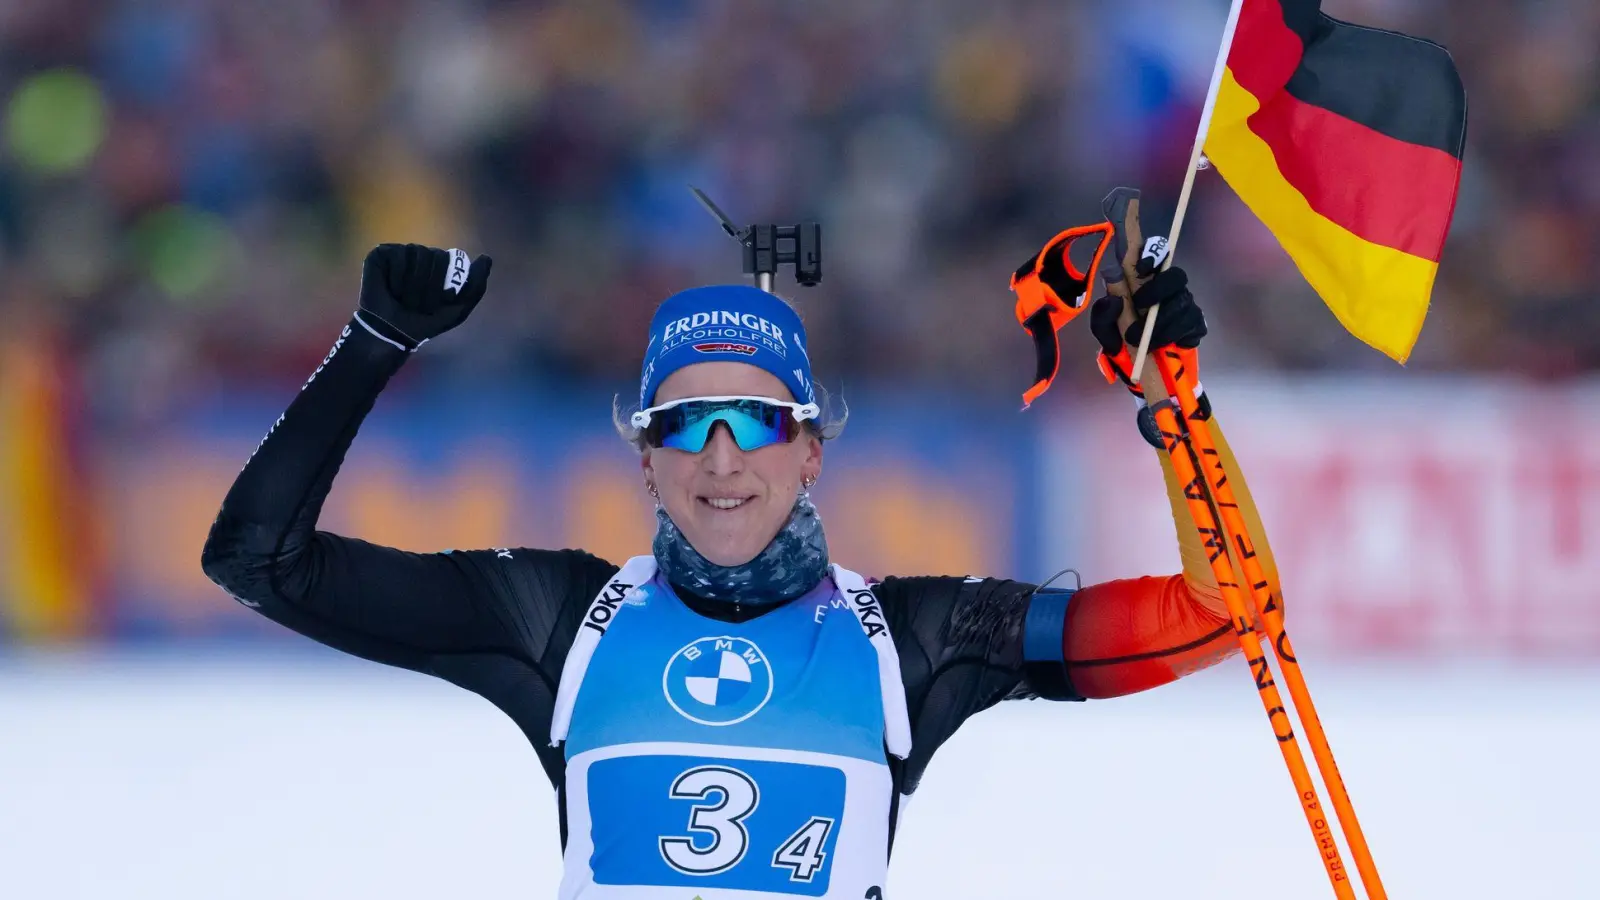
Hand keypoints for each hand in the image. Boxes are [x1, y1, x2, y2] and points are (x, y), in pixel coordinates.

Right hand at [357, 243, 491, 349]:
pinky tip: (392, 290)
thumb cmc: (427, 322)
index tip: (438, 303)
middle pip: (434, 255)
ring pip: (416, 253)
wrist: (394, 333)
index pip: (448, 259)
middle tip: (419, 305)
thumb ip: (476, 285)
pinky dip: (397, 277)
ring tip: (405, 299)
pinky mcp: (380, 255)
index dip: (444, 283)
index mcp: (438, 265)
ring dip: (413, 284)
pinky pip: (397, 255)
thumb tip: (486, 258)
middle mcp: (420, 255)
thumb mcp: (459, 308)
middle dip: (429, 285)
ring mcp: (400, 253)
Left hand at [1086, 188, 1204, 392]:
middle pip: (1176, 275)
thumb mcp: (1105, 331)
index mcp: (1145, 283)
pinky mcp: (1197, 325)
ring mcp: (1185, 306)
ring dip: (1161, 322)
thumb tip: (1113, 299)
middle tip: (1139, 306)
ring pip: (1182, 302)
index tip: (1141, 267)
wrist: (1142, 371)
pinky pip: (1192, 324)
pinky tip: (1164, 345)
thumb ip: (1103, 315)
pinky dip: (1174, 335)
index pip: (1155, 255)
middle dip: (1158, 289)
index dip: (1152, 254)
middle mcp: (1168, 290)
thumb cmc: (1122, 342)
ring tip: (1144, 342)